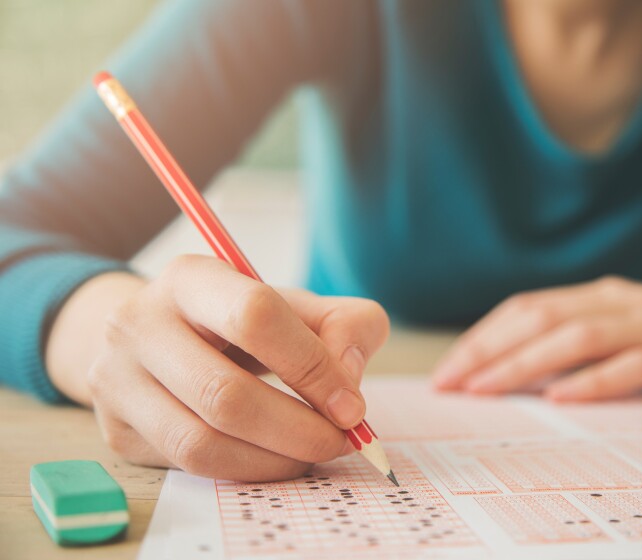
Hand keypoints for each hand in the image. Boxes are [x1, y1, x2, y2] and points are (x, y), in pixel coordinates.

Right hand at [83, 255, 388, 480]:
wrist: (155, 338)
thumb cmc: (239, 321)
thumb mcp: (294, 306)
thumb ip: (343, 325)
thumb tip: (348, 378)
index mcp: (191, 278)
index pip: (255, 316)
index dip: (311, 366)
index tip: (350, 404)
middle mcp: (140, 323)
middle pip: (225, 393)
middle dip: (299, 428)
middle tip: (339, 440)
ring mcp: (118, 379)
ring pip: (202, 442)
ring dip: (274, 459)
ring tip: (312, 453)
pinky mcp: (117, 428)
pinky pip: (189, 466)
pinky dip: (246, 471)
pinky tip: (275, 460)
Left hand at [432, 277, 641, 400]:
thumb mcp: (621, 323)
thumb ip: (574, 335)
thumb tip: (510, 367)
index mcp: (597, 294)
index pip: (525, 308)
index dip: (483, 337)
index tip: (448, 369)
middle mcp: (617, 301)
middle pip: (540, 317)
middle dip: (488, 350)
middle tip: (452, 383)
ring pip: (577, 337)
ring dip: (525, 364)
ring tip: (487, 389)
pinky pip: (632, 367)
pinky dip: (593, 382)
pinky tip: (561, 398)